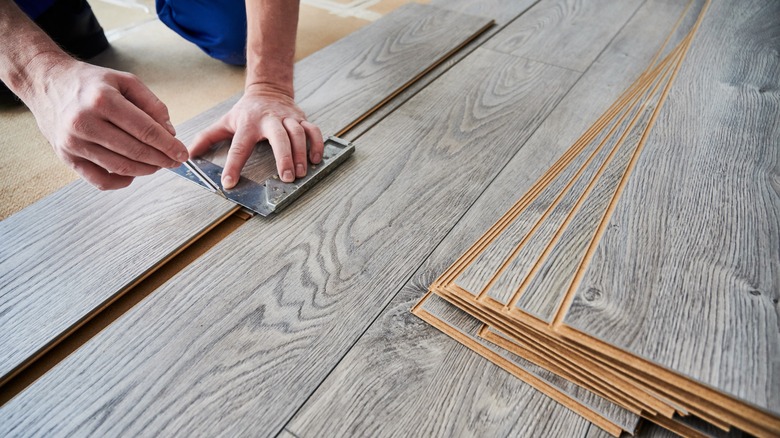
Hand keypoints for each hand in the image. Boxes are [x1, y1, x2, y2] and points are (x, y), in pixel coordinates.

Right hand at [25, 56, 187, 189]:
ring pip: (120, 167)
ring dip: (146, 170)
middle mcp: (85, 122)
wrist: (46, 83)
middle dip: (161, 159)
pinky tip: (134, 173)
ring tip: (158, 165)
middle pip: (135, 151)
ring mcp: (73, 142)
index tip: (182, 153)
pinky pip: (99, 180)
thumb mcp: (124, 81)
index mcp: (102, 100)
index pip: (145, 130)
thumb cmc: (89, 83)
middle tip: (175, 161)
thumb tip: (170, 132)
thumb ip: (152, 105)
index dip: (168, 145)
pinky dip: (121, 182)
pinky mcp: (66, 157)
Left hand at [189, 85, 323, 188]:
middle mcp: (269, 120)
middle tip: (286, 178)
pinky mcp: (301, 118)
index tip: (230, 183)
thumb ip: (208, 137)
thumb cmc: (246, 111)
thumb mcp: (225, 121)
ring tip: (300, 173)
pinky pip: (313, 131)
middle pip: (279, 137)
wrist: (268, 89)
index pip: (240, 146)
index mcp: (248, 123)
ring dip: (301, 154)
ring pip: (298, 134)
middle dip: (283, 157)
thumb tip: (189, 153)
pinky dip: (317, 144)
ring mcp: (288, 118)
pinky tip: (316, 160)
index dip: (233, 165)